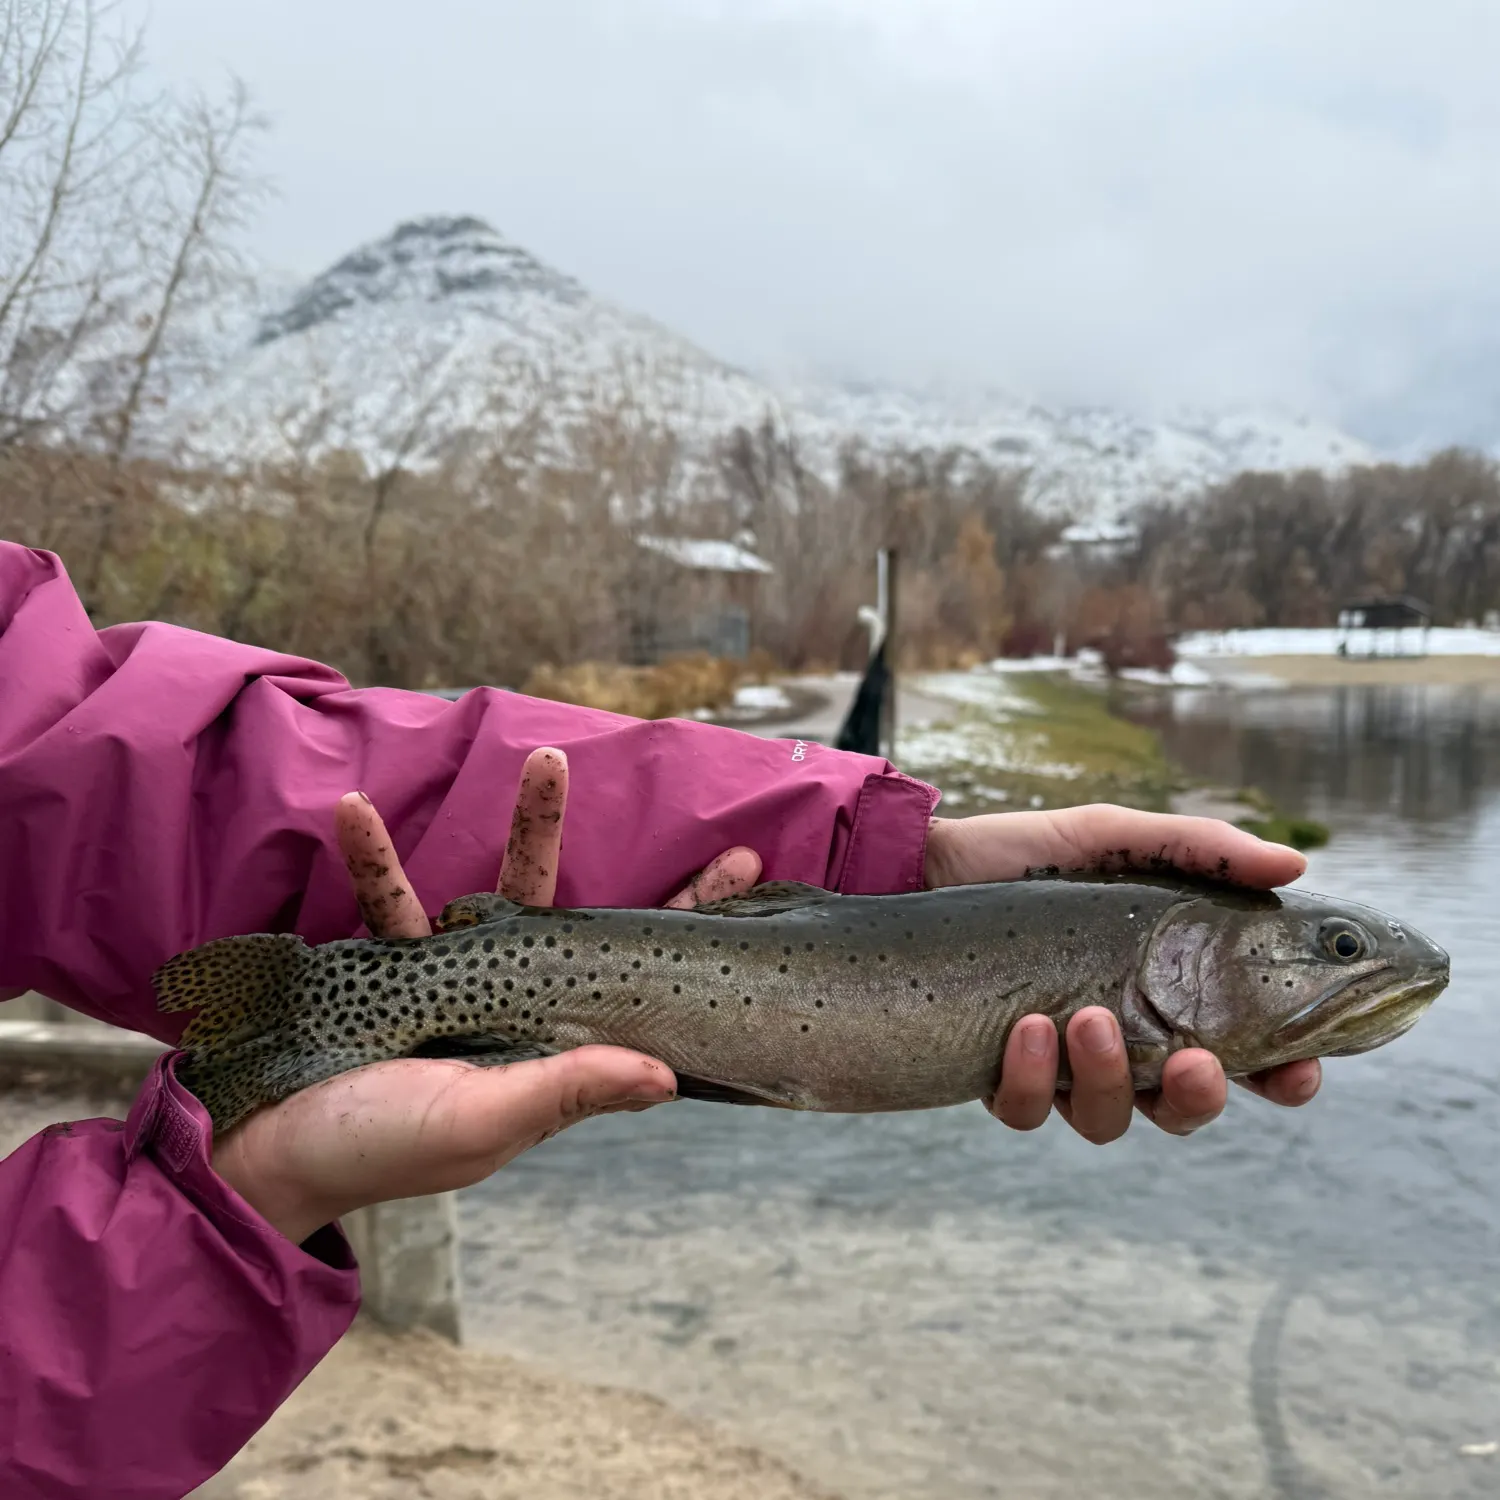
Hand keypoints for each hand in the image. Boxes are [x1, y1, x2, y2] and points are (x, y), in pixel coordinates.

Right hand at [211, 748, 761, 1243]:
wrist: (263, 1158)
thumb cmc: (379, 1151)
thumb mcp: (478, 1122)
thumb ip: (563, 1091)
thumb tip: (665, 1076)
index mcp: (548, 1047)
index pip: (632, 980)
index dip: (684, 926)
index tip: (742, 869)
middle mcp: (512, 1007)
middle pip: (571, 914)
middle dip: (598, 851)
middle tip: (630, 782)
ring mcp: (452, 983)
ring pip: (495, 889)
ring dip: (520, 825)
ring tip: (543, 759)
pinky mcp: (387, 969)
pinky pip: (388, 902)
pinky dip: (373, 858)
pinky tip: (356, 812)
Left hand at [924, 805, 1321, 1142]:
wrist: (915, 866)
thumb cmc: (1019, 854)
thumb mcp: (1110, 838)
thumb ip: (1199, 849)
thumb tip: (1293, 863)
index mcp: (1164, 990)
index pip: (1245, 1053)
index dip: (1281, 1076)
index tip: (1296, 1072)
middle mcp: (1121, 1037)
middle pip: (1183, 1107)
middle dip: (1199, 1097)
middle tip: (1195, 1063)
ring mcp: (1059, 1063)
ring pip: (1110, 1120)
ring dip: (1108, 1080)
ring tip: (1085, 1017)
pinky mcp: (997, 1073)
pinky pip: (1029, 1111)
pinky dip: (1034, 1081)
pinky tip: (1026, 1030)